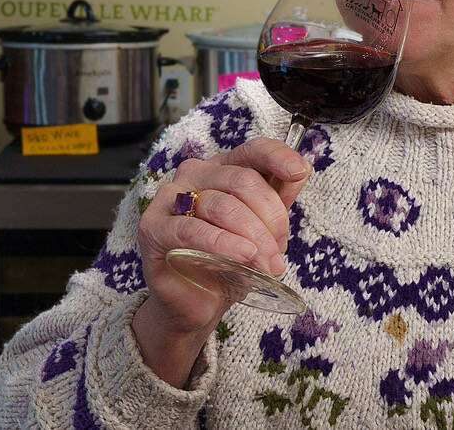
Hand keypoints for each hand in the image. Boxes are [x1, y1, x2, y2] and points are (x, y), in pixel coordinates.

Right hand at [132, 138, 309, 385]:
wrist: (197, 303)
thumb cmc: (228, 260)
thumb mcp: (263, 228)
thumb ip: (279, 197)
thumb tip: (300, 170)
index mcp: (223, 168)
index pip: (252, 150)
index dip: (278, 157)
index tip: (298, 172)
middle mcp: (195, 175)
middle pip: (242, 180)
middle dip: (270, 218)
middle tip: (279, 251)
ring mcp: (169, 198)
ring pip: (222, 205)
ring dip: (253, 237)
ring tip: (267, 263)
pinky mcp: (153, 227)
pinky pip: (191, 229)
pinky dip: (222, 243)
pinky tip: (242, 256)